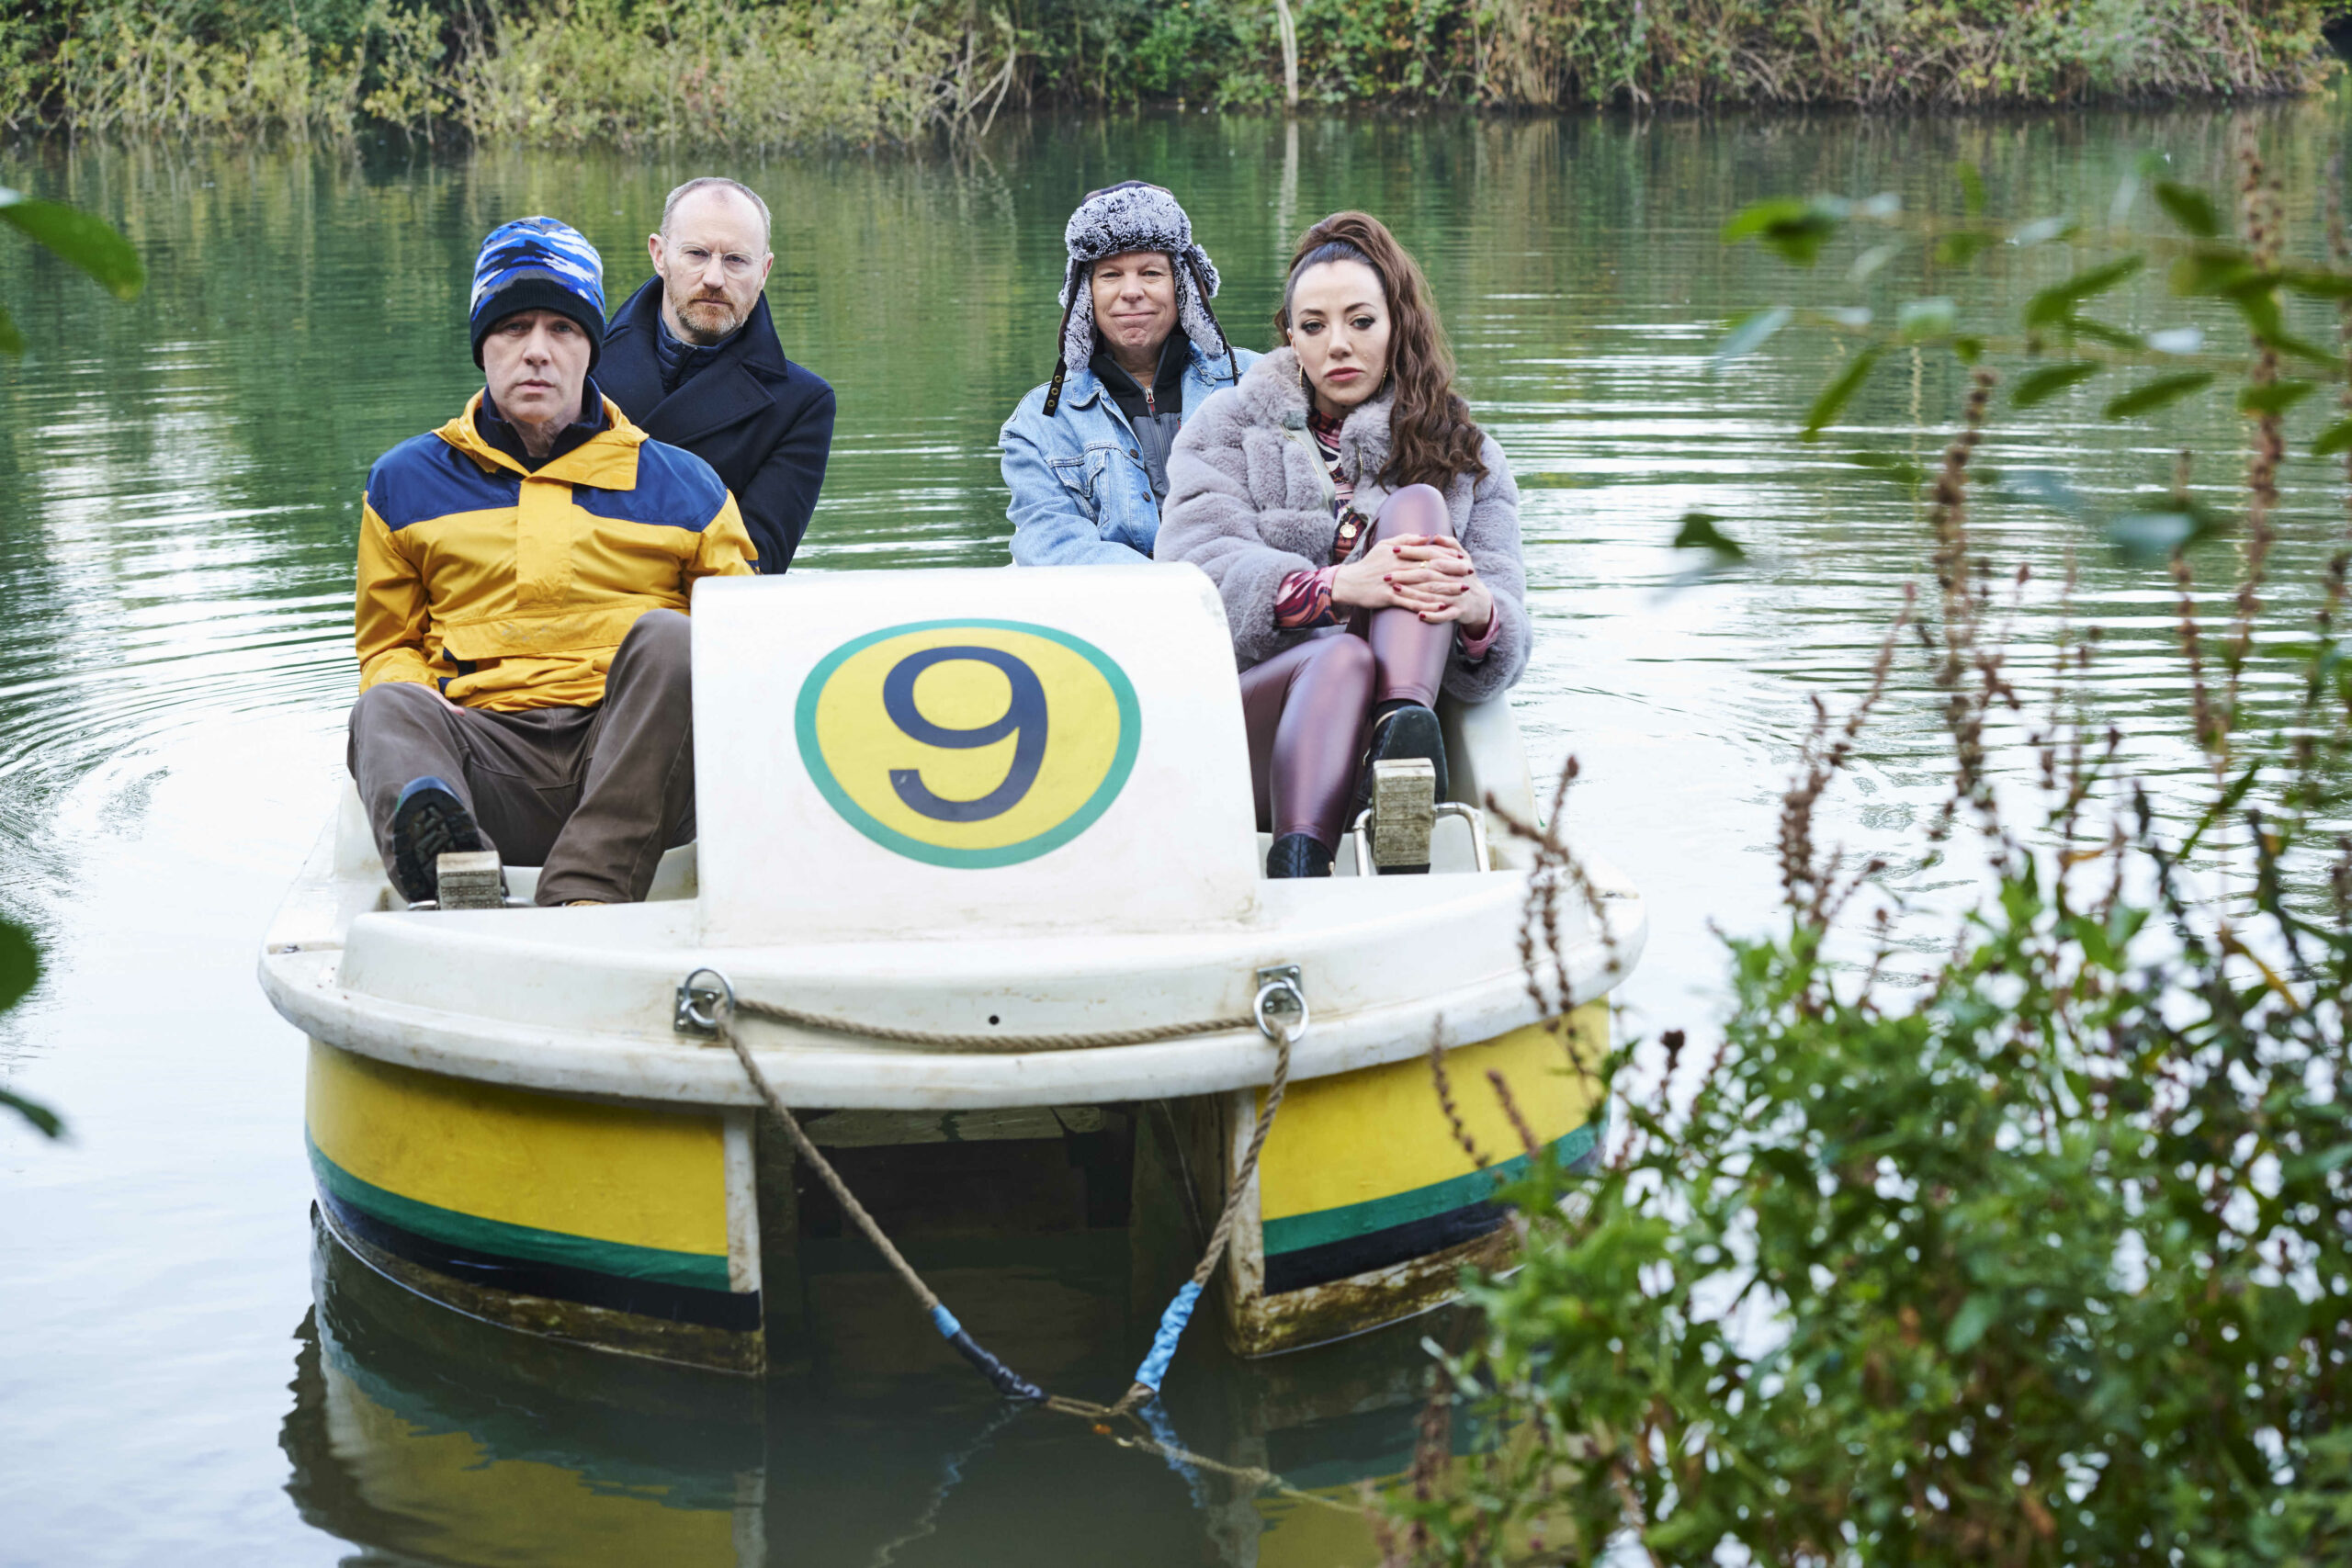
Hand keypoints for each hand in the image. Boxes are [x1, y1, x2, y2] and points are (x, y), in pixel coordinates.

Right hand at [1333, 535, 1490, 634]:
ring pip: (1424, 586)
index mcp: (1400, 553)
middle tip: (1469, 573)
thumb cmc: (1368, 564)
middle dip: (1452, 571)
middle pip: (1431, 569)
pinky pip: (1411, 602)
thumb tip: (1427, 535)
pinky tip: (1441, 607)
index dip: (1447, 555)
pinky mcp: (1388, 598)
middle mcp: (1399, 567)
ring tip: (1461, 590)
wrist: (1348, 583)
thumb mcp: (1384, 545)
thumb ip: (1407, 539)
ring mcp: (1394, 583)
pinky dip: (1427, 605)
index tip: (1463, 557)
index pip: (1428, 552)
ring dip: (1445, 589)